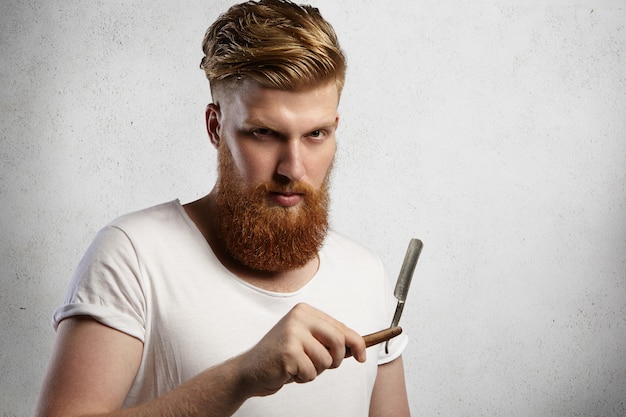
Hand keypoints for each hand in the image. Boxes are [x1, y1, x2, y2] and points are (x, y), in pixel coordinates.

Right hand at [237, 303, 365, 396]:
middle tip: (321, 366)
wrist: (249, 370)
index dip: (356, 343)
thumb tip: (358, 346)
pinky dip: (303, 378)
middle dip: (335, 360)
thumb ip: (327, 340)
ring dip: (315, 371)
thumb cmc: (282, 357)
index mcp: (304, 311)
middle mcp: (298, 317)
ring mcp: (292, 333)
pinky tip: (289, 372)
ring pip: (326, 360)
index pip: (340, 327)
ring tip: (297, 367)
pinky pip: (312, 373)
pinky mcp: (288, 352)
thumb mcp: (306, 341)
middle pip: (338, 341)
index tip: (362, 356)